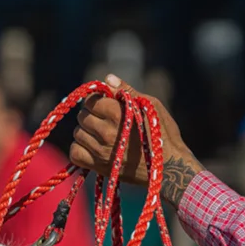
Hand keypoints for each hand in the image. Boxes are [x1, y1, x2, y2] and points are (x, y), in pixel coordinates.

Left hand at [69, 74, 203, 207]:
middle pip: (82, 116)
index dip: (97, 100)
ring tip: (100, 133)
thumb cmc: (162, 133)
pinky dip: (79, 148)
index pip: (91, 101)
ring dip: (85, 131)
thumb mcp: (150, 106)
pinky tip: (92, 146)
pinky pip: (75, 153)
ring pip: (77, 133)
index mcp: (118, 114)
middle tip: (103, 119)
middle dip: (90, 114)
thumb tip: (108, 78)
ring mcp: (101, 151)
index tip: (105, 104)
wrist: (169, 167)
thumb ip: (127, 91)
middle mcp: (107, 132)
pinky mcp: (99, 167)